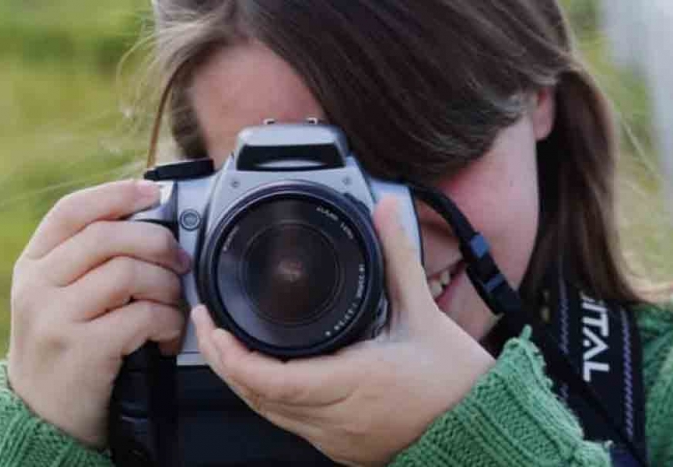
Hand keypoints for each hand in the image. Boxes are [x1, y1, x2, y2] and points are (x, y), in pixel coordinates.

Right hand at [7, 180, 189, 448]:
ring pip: (129, 272)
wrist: (43, 415)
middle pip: (109, 236)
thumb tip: (155, 224)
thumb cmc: (67, 347)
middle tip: (180, 263)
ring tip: (172, 305)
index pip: (72, 210)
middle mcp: (38, 285)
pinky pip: (142, 315)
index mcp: (35, 264)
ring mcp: (56, 316)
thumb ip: (93, 262)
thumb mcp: (62, 297)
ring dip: (166, 287)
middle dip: (159, 243)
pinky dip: (168, 322)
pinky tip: (167, 335)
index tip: (154, 192)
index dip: (117, 193)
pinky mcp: (81, 348)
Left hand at [192, 196, 494, 465]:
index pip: (270, 379)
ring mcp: (335, 437)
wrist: (478, 427)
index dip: (231, 355)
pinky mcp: (341, 446)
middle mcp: (336, 417)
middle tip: (208, 326)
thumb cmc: (455, 382)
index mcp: (352, 382)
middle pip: (255, 398)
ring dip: (241, 381)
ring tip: (227, 344)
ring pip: (268, 414)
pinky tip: (265, 375)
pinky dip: (268, 398)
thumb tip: (385, 213)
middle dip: (222, 361)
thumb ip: (398, 258)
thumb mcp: (423, 314)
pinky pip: (289, 424)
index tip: (214, 326)